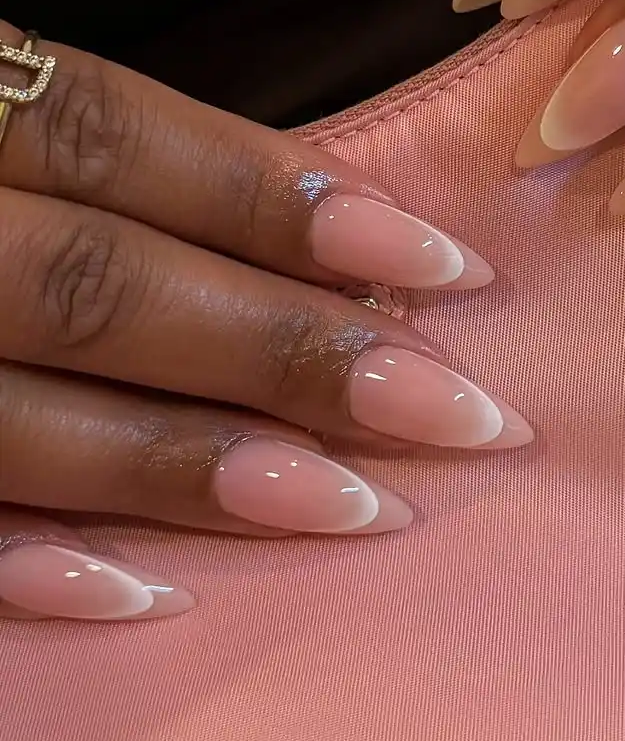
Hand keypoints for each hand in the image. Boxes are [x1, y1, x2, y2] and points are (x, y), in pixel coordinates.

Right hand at [0, 25, 529, 621]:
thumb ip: (83, 149)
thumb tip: (310, 213)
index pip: (121, 139)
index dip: (285, 203)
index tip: (447, 270)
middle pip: (98, 285)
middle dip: (290, 354)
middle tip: (464, 419)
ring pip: (14, 418)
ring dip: (197, 470)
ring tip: (362, 510)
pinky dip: (23, 566)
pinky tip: (156, 600)